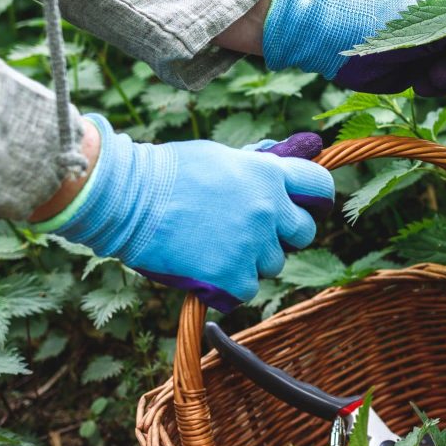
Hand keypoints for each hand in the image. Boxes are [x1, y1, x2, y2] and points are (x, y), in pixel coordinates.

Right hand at [36, 115, 333, 311]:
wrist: (126, 198)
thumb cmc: (166, 172)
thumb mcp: (220, 156)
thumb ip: (254, 167)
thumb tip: (276, 165)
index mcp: (269, 174)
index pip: (319, 185)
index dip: (316, 198)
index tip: (307, 207)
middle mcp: (269, 209)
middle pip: (304, 232)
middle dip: (285, 235)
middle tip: (254, 234)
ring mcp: (253, 244)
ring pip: (273, 264)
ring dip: (252, 260)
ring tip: (216, 246)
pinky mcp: (232, 275)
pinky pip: (247, 289)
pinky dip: (231, 285)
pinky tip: (206, 268)